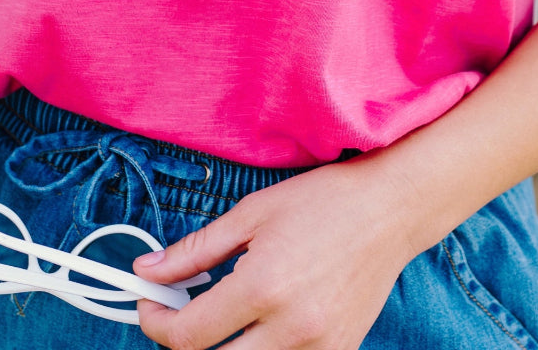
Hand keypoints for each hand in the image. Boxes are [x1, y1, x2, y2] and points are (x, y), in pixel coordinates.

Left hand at [131, 153, 417, 348]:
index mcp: (263, 287)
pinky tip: (259, 325)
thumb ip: (195, 250)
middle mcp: (292, 328)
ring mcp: (319, 349)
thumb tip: (148, 270)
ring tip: (220, 318)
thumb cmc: (322, 203)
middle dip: (183, 344)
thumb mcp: (251, 214)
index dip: (155, 324)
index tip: (149, 305)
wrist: (389, 210)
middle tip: (178, 314)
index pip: (188, 336)